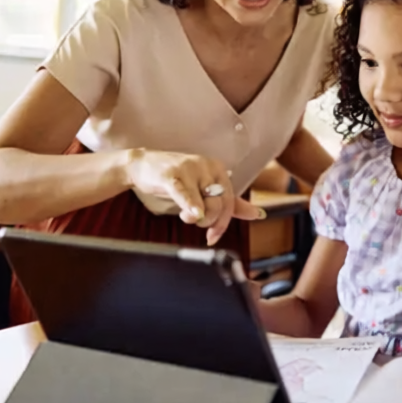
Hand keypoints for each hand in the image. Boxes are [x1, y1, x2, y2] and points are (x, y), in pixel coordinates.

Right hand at [126, 149, 265, 244]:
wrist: (143, 164)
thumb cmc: (176, 178)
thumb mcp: (204, 188)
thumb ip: (230, 202)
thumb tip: (258, 214)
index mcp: (218, 169)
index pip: (230, 201)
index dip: (223, 223)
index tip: (213, 237)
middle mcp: (208, 166)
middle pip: (219, 203)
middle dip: (210, 221)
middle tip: (196, 223)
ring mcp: (190, 169)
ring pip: (204, 201)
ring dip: (196, 218)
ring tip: (187, 217)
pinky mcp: (171, 175)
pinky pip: (184, 192)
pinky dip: (190, 205)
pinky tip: (192, 214)